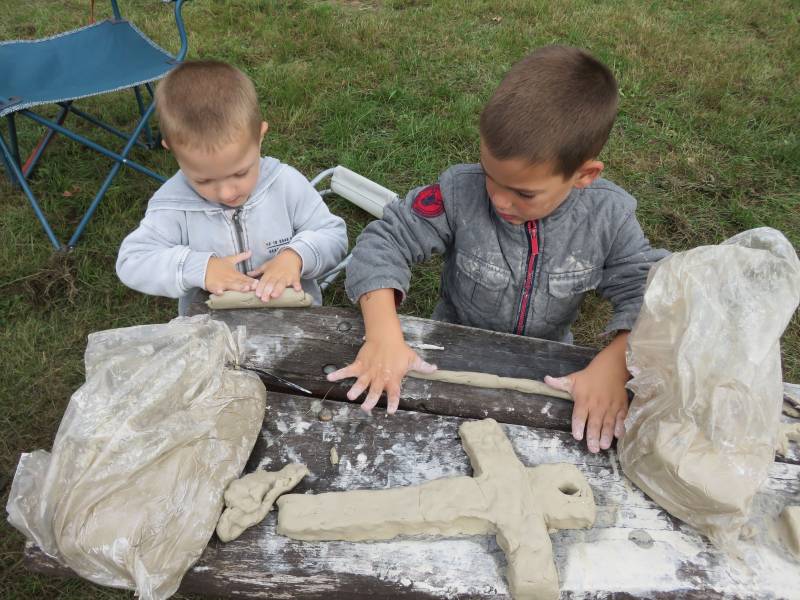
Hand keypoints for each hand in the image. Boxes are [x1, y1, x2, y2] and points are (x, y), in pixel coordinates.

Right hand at [205, 250, 257, 294]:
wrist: (203, 265)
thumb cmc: (218, 265)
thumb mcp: (230, 259)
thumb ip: (241, 257)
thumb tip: (250, 251)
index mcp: (234, 273)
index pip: (245, 278)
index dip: (251, 281)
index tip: (258, 283)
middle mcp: (230, 278)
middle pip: (240, 282)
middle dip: (247, 284)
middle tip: (254, 287)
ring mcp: (222, 282)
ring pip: (231, 286)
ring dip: (237, 287)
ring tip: (244, 289)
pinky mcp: (213, 286)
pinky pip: (216, 289)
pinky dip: (218, 291)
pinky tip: (221, 293)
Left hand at [247, 249, 302, 300]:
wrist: (291, 256)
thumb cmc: (278, 263)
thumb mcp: (267, 266)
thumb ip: (257, 271)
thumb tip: (248, 274)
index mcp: (269, 272)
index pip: (263, 281)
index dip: (260, 287)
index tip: (258, 294)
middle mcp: (277, 275)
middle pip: (271, 283)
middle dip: (267, 291)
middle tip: (264, 299)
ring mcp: (286, 276)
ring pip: (282, 283)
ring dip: (278, 289)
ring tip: (275, 295)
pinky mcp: (295, 277)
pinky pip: (296, 282)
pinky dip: (297, 285)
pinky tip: (297, 289)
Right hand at [326, 336, 435, 413]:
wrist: (386, 336)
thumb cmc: (399, 350)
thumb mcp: (412, 358)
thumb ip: (422, 366)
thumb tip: (435, 369)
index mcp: (393, 378)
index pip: (394, 392)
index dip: (393, 401)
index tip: (390, 411)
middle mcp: (380, 377)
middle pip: (375, 390)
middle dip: (370, 399)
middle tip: (366, 408)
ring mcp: (368, 371)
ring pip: (361, 382)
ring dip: (355, 389)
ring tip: (350, 396)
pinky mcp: (360, 364)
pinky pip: (348, 370)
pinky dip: (339, 373)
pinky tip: (329, 377)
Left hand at [544, 332, 629, 452]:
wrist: (612, 368)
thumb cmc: (589, 376)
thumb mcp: (573, 379)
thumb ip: (559, 383)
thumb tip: (545, 379)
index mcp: (584, 400)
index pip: (580, 415)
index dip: (578, 426)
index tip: (577, 436)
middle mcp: (597, 405)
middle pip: (594, 423)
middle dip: (593, 436)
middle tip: (593, 449)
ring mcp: (610, 407)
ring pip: (608, 423)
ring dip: (606, 435)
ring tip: (603, 446)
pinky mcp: (621, 406)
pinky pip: (620, 418)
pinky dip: (620, 427)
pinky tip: (618, 436)